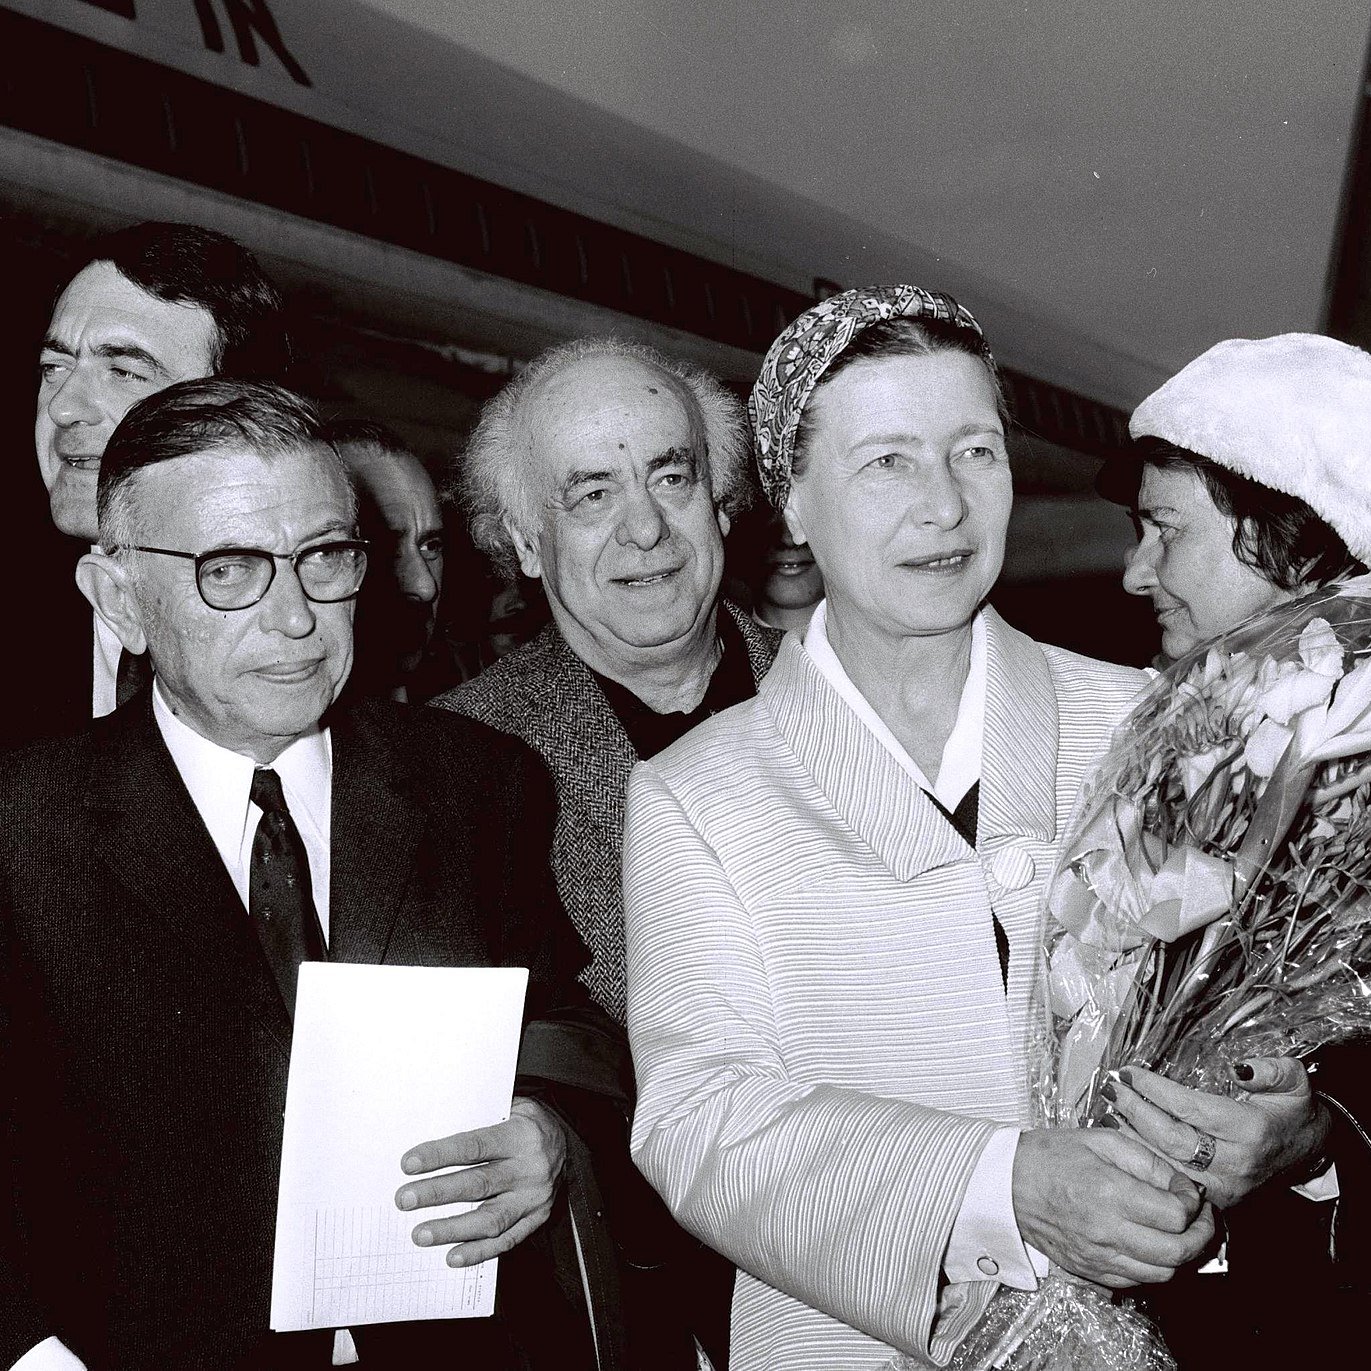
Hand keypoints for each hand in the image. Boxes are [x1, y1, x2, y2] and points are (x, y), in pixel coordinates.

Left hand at [395, 1096, 566, 1266]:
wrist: (566, 1141)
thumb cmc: (525, 1123)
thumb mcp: (508, 1108)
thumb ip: (477, 1120)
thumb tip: (430, 1133)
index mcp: (521, 1135)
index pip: (474, 1146)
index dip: (440, 1155)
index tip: (409, 1164)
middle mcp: (529, 1168)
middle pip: (478, 1184)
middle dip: (437, 1193)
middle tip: (405, 1199)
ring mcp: (534, 1198)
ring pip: (490, 1219)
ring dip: (452, 1229)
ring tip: (420, 1234)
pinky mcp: (536, 1219)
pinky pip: (506, 1241)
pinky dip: (478, 1252)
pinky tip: (452, 1256)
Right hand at [1013, 1127, 1214, 1287]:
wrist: (1006, 1182)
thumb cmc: (1050, 1156)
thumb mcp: (1101, 1140)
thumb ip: (1147, 1161)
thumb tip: (1182, 1185)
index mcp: (1110, 1193)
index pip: (1175, 1215)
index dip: (1193, 1204)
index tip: (1189, 1192)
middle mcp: (1106, 1231)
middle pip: (1176, 1252)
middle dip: (1200, 1236)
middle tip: (1200, 1218)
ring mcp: (1097, 1256)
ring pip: (1161, 1274)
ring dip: (1180, 1256)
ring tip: (1179, 1233)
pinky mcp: (1089, 1271)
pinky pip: (1136, 1282)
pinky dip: (1152, 1268)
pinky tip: (1150, 1246)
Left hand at [1101, 1059, 1330, 1208]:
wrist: (1306, 1151)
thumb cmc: (1291, 1111)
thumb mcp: (1293, 1081)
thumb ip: (1272, 1069)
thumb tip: (1240, 1068)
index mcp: (1251, 1131)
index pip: (1192, 1109)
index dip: (1156, 1090)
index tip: (1129, 1072)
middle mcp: (1236, 1163)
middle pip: (1172, 1138)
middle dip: (1135, 1110)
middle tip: (1110, 1088)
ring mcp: (1224, 1186)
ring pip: (1166, 1164)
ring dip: (1132, 1137)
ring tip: (1107, 1111)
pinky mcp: (1215, 1198)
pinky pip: (1170, 1181)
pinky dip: (1142, 1159)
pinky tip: (1122, 1139)